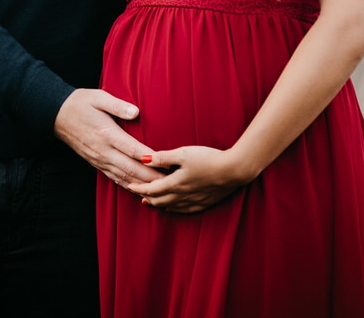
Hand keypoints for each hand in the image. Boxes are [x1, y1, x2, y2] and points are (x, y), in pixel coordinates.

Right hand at [54, 89, 161, 187]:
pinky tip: (140, 191)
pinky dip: (129, 186)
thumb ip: (118, 105)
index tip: (166, 164)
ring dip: (142, 186)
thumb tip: (136, 112)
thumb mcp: (99, 97)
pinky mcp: (96, 164)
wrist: (57, 115)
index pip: (132, 149)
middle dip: (151, 178)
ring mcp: (99, 159)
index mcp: (107, 133)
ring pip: (124, 177)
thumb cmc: (80, 103)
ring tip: (160, 192)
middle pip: (131, 168)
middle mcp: (104, 150)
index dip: (150, 158)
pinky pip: (115, 178)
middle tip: (171, 183)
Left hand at [127, 146, 252, 213]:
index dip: (139, 187)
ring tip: (148, 201)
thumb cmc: (208, 158)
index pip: (151, 189)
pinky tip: (171, 207)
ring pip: (169, 206)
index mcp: (175, 183)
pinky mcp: (204, 203)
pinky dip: (172, 209)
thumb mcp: (183, 153)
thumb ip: (162, 157)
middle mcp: (182, 196)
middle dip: (145, 196)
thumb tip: (143, 159)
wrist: (234, 170)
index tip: (129, 184)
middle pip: (158, 200)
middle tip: (136, 192)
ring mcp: (193, 202)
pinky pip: (183, 210)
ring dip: (157, 203)